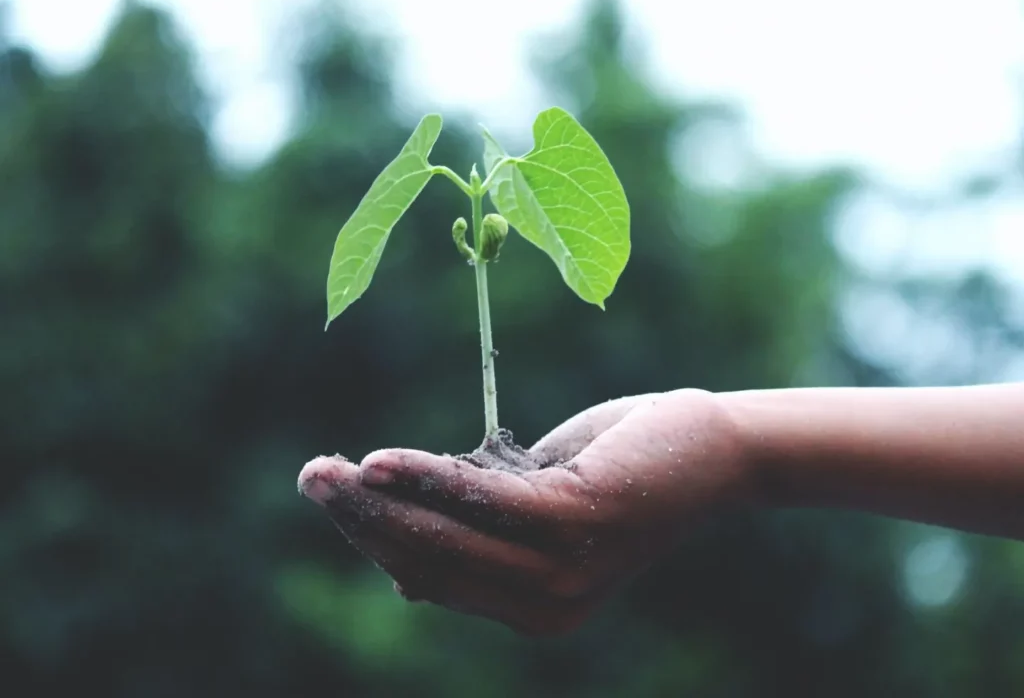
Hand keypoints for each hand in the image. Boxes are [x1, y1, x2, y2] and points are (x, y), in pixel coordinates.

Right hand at [298, 389, 749, 636]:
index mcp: (533, 608)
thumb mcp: (539, 505)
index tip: (336, 497)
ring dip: (378, 501)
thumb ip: (480, 534)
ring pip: (445, 537)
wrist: (714, 450)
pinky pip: (481, 501)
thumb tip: (402, 574)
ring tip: (326, 471)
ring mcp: (562, 572)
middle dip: (361, 522)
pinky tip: (380, 462)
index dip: (376, 540)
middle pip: (428, 562)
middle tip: (310, 478)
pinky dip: (427, 479)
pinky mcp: (576, 523)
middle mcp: (545, 607)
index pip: (433, 577)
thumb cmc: (621, 468)